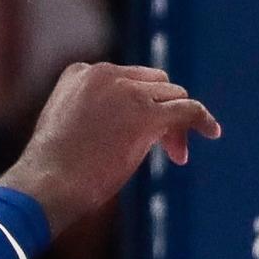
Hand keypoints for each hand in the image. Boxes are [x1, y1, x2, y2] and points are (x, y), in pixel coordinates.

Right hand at [0, 62, 219, 229]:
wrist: (46, 185)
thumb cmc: (50, 170)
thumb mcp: (66, 126)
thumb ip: (94, 112)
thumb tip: (127, 122)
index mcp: (81, 73)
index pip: (128, 79)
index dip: (141, 103)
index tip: (139, 132)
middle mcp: (106, 74)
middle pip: (154, 85)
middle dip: (162, 112)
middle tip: (164, 148)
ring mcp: (127, 93)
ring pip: (172, 97)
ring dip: (176, 125)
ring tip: (174, 154)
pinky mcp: (146, 114)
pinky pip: (188, 109)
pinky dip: (203, 120)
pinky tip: (213, 132)